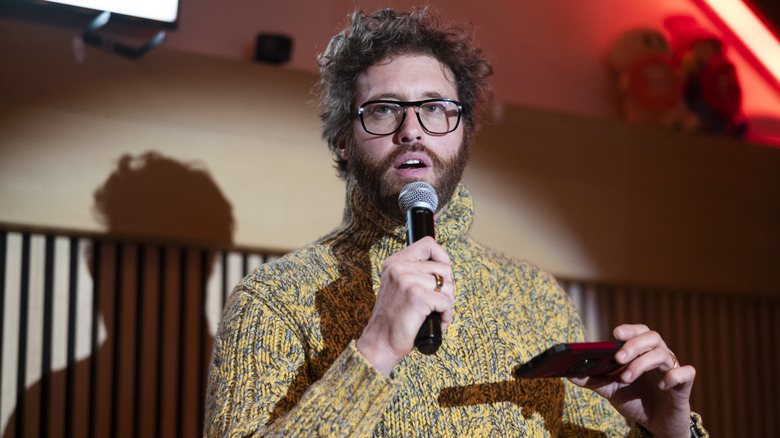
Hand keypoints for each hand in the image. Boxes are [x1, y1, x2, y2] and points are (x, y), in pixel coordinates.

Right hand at [356, 236, 453, 374]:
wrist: (380, 343)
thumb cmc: (393, 319)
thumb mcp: (398, 287)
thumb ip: (414, 273)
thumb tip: (444, 266)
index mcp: (394, 263)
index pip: (428, 244)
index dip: (441, 257)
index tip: (440, 274)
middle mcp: (400, 268)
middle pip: (445, 268)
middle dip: (446, 289)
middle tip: (434, 303)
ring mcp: (408, 281)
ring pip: (448, 286)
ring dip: (446, 303)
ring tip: (432, 314)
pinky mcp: (418, 297)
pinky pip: (447, 302)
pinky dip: (446, 316)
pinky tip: (435, 322)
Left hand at [568, 324, 694, 437]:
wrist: (656, 426)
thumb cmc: (635, 401)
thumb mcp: (611, 391)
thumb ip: (592, 381)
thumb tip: (567, 374)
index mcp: (641, 353)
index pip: (638, 331)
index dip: (629, 330)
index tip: (615, 334)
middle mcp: (658, 357)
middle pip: (652, 337)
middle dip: (634, 345)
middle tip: (618, 358)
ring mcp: (671, 370)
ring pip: (664, 354)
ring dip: (643, 363)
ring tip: (626, 377)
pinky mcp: (684, 387)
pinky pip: (687, 372)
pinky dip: (674, 375)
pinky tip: (662, 385)